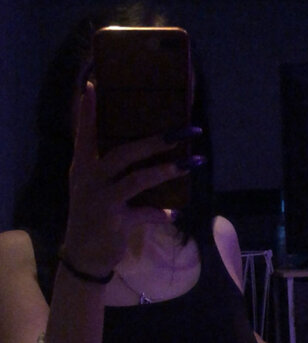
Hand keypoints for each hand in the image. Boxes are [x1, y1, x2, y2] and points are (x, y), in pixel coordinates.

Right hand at [63, 83, 185, 274]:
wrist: (84, 257)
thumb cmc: (93, 216)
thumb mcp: (94, 189)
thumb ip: (111, 170)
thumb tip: (146, 150)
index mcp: (83, 167)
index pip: (85, 134)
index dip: (88, 111)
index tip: (93, 85)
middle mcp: (89, 180)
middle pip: (124, 152)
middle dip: (155, 141)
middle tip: (183, 131)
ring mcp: (101, 201)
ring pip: (138, 179)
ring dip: (166, 170)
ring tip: (190, 163)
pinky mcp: (115, 222)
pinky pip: (145, 214)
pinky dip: (161, 214)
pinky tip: (173, 214)